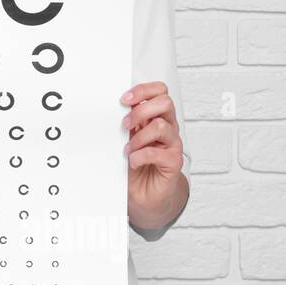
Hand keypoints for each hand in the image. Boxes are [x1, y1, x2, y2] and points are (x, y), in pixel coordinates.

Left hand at [120, 81, 184, 228]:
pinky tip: (134, 162)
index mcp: (155, 117)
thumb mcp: (126, 139)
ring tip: (128, 149)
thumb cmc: (136, 164)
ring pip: (162, 126)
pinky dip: (141, 156)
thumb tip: (112, 108)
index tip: (123, 100)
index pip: (159, 91)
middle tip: (125, 125)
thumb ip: (126, 123)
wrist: (145, 194)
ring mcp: (172, 145)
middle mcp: (167, 128)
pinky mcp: (173, 162)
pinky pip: (160, 153)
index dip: (143, 90)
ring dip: (139, 137)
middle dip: (140, 111)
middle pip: (165, 103)